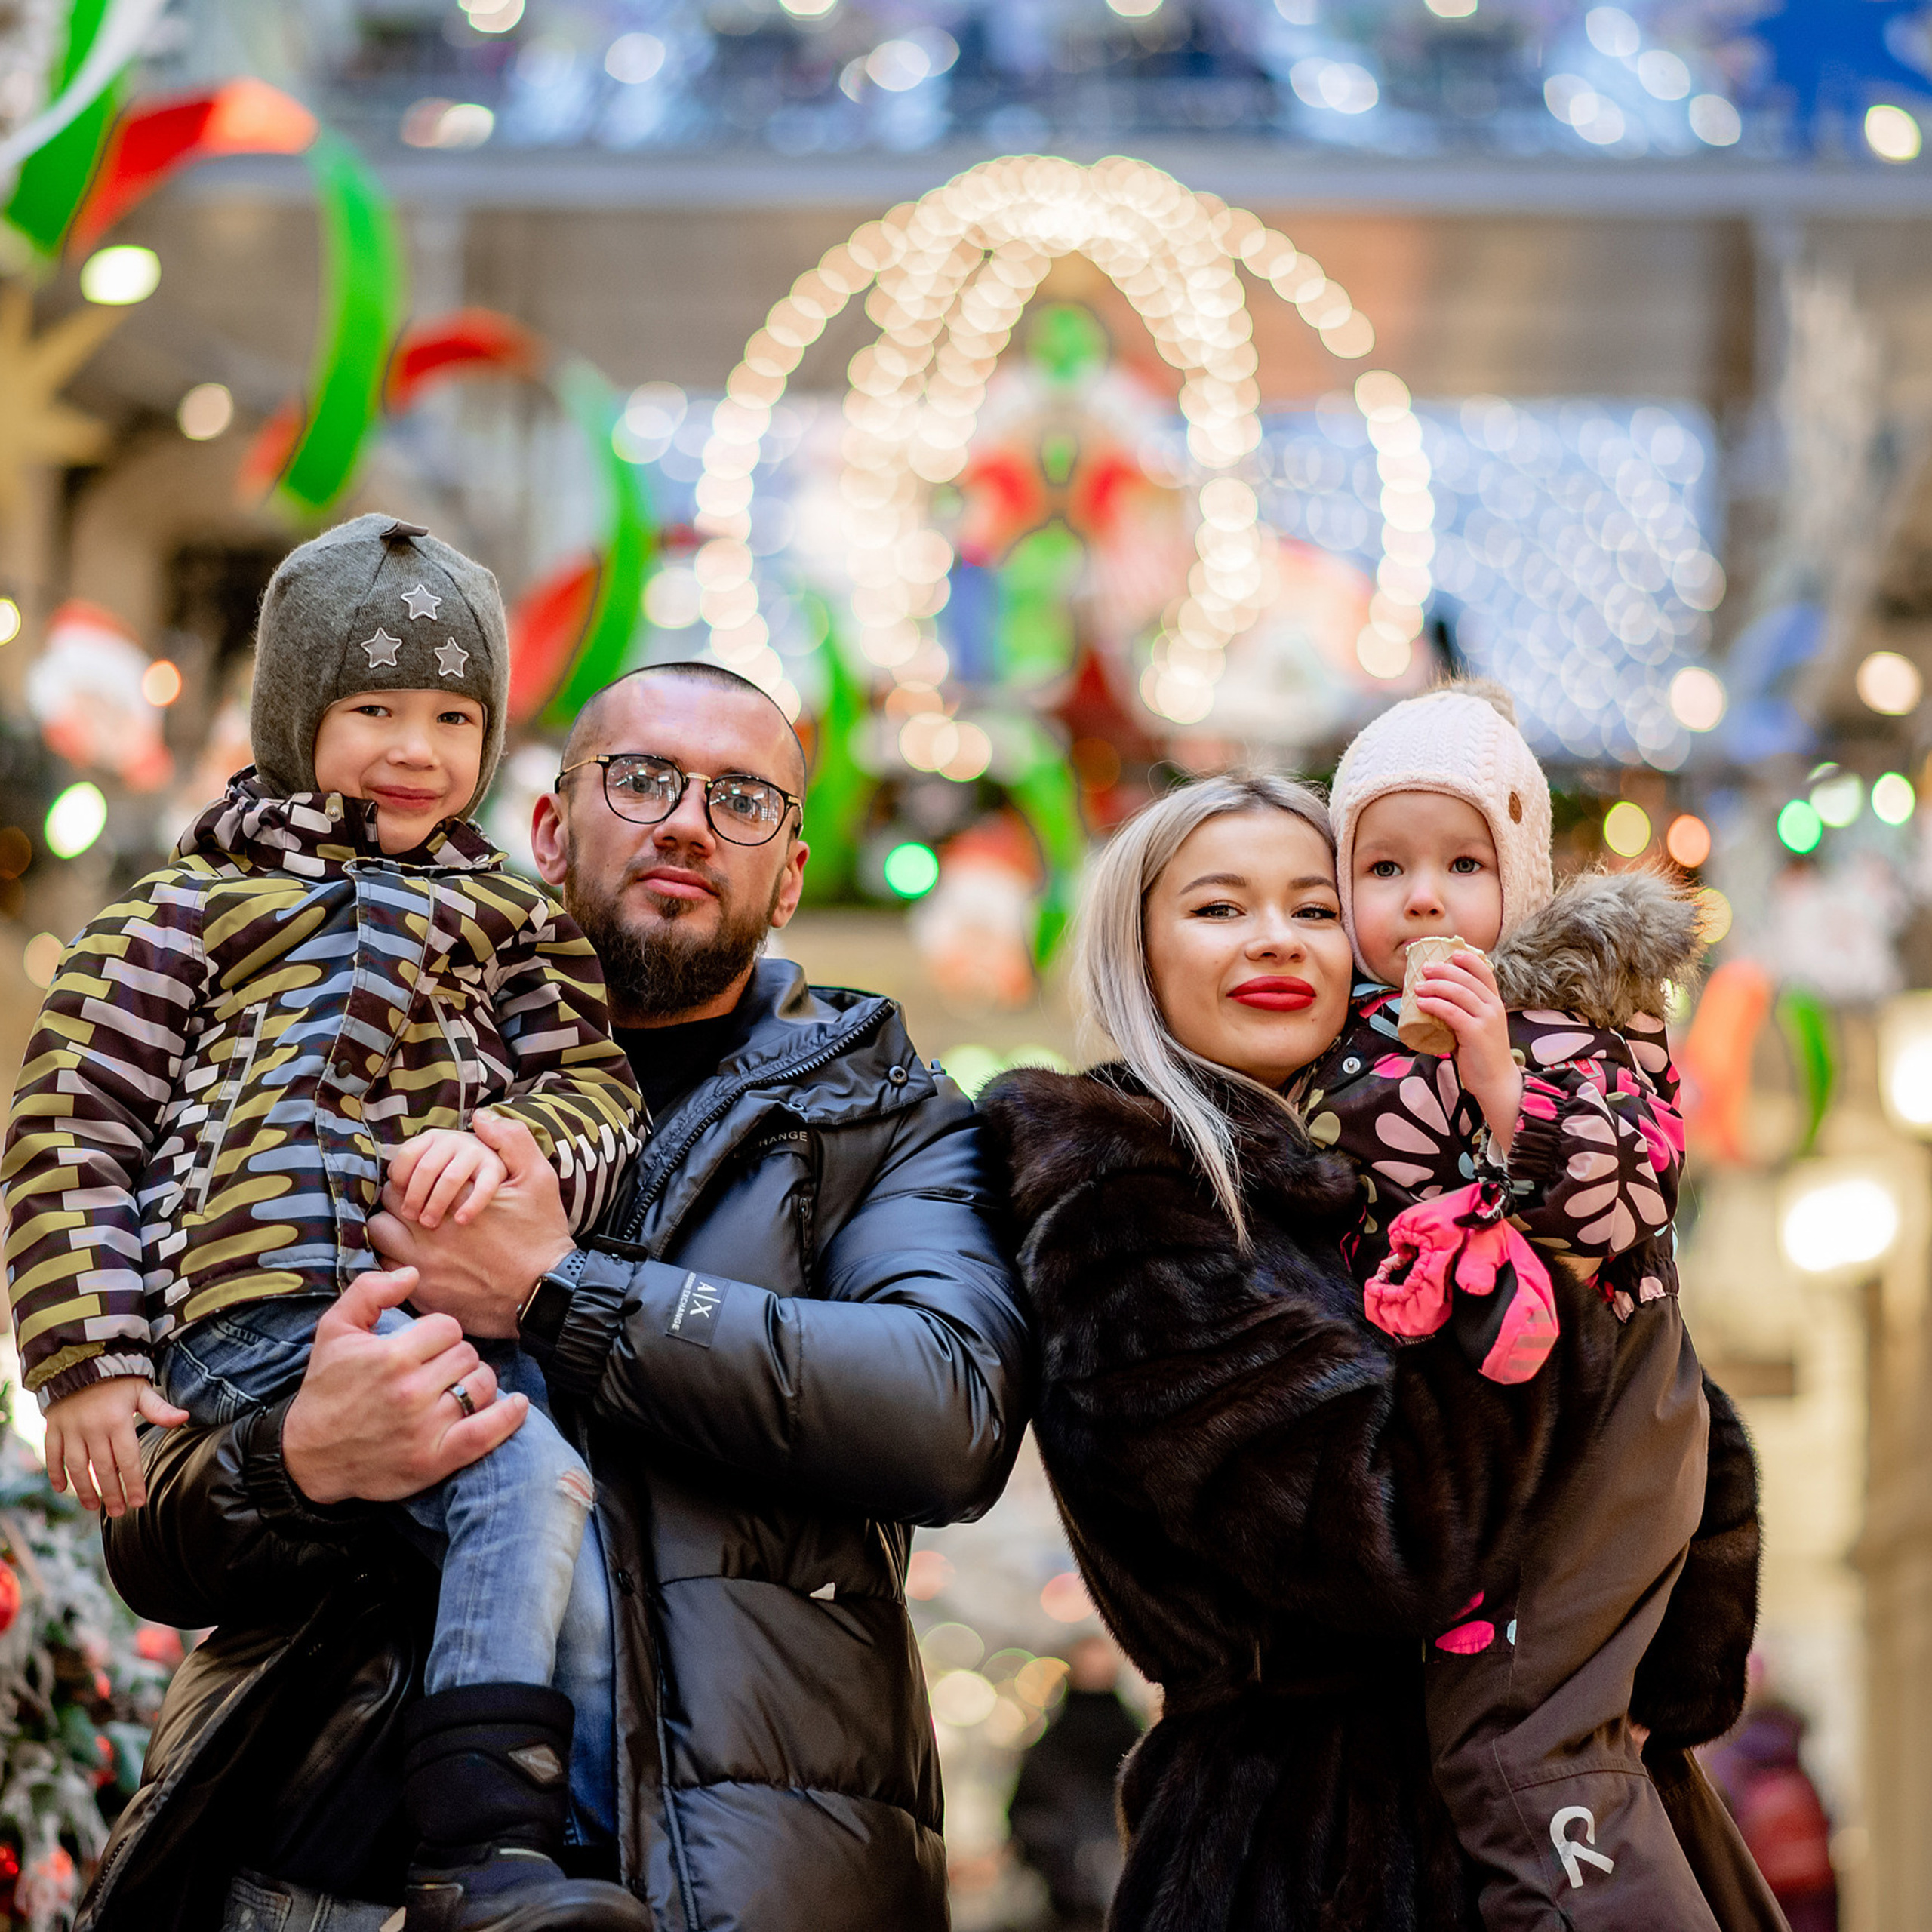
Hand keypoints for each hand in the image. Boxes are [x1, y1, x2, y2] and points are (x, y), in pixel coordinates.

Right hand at [45, 1376, 188, 1517]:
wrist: (80, 1360)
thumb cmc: (116, 1379)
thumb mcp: (141, 1390)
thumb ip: (160, 1409)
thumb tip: (185, 1417)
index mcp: (117, 1421)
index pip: (127, 1460)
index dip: (134, 1483)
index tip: (139, 1502)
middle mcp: (92, 1429)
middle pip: (103, 1469)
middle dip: (112, 1494)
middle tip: (119, 1512)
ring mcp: (70, 1430)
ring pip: (76, 1467)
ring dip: (84, 1490)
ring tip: (94, 1506)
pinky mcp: (53, 1428)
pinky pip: (53, 1455)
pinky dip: (55, 1473)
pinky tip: (62, 1489)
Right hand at [281, 1265, 527, 1505]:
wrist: (310, 1455)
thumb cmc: (327, 1388)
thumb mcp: (334, 1330)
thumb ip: (370, 1290)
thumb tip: (412, 1273)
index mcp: (391, 1356)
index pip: (448, 1327)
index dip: (440, 1333)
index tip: (425, 1346)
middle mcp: (410, 1391)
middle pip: (467, 1355)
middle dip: (456, 1357)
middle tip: (437, 1369)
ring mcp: (425, 1428)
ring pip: (481, 1386)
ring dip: (476, 1383)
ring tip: (457, 1387)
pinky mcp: (434, 1460)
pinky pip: (487, 1432)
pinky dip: (508, 1417)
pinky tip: (516, 1405)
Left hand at [370, 1111, 572, 1339]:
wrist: (544, 1290)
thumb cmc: (540, 1234)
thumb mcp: (537, 1178)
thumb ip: (511, 1140)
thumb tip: (481, 1117)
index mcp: (452, 1197)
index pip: (405, 1176)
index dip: (411, 1175)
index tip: (423, 1182)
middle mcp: (431, 1230)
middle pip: (388, 1203)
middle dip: (400, 1200)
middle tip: (418, 1204)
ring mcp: (423, 1264)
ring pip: (381, 1235)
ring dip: (392, 1228)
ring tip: (412, 1230)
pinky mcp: (423, 1292)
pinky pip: (387, 1270)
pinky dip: (395, 1259)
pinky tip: (417, 1257)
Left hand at [389, 1126, 508, 1229]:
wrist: (495, 1171)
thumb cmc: (456, 1170)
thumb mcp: (436, 1159)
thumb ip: (414, 1164)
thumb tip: (394, 1180)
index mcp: (434, 1137)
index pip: (407, 1155)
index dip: (399, 1180)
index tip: (398, 1200)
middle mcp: (454, 1140)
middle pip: (426, 1168)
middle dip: (415, 1196)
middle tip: (413, 1217)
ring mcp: (476, 1152)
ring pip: (450, 1178)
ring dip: (437, 1203)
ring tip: (431, 1223)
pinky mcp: (496, 1168)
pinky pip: (483, 1188)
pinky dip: (471, 1206)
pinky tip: (461, 1220)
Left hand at [1415, 950, 1522, 1154]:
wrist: (1496, 1081)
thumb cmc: (1481, 1055)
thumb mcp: (1476, 1028)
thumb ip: (1463, 1014)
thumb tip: (1435, 1003)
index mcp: (1495, 1003)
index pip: (1485, 973)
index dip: (1469, 960)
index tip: (1451, 953)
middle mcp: (1493, 1007)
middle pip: (1467, 979)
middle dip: (1444, 970)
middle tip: (1424, 968)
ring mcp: (1486, 1019)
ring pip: (1459, 993)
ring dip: (1435, 985)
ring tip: (1417, 986)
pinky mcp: (1476, 1033)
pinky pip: (1452, 1012)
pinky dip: (1435, 1004)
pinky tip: (1422, 1002)